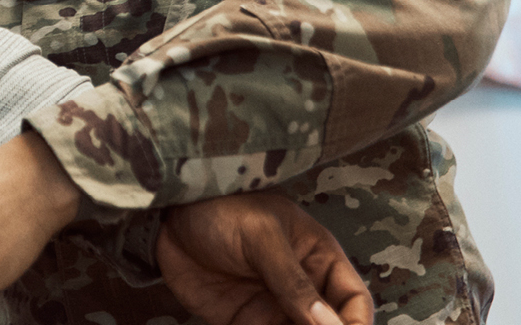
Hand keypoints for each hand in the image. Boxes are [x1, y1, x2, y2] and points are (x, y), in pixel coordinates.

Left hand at [159, 193, 372, 324]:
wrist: (166, 214)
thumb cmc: (219, 207)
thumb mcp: (262, 237)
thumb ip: (293, 281)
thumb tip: (328, 323)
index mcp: (317, 258)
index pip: (353, 300)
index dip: (354, 324)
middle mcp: (300, 288)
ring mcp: (271, 306)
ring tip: (262, 324)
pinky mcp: (242, 319)